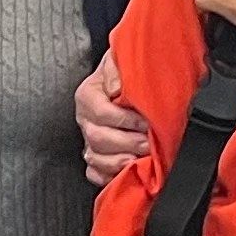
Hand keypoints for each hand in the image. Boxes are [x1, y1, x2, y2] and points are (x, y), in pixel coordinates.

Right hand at [76, 55, 150, 187]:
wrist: (127, 82)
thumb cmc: (125, 71)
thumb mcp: (120, 60)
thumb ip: (116, 68)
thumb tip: (116, 86)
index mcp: (88, 96)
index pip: (101, 113)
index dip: (125, 120)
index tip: (146, 121)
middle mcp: (85, 120)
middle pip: (98, 138)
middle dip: (127, 143)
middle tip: (149, 143)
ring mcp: (89, 140)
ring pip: (96, 158)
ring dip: (121, 161)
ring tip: (142, 159)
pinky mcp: (95, 158)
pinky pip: (95, 173)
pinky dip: (110, 176)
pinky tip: (127, 172)